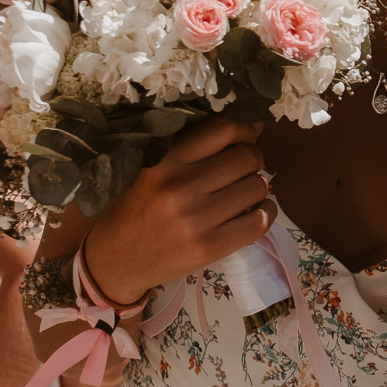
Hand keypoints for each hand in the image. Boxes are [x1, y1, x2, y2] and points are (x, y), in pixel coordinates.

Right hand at [82, 118, 269, 303]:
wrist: (119, 258)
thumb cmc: (139, 207)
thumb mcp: (152, 167)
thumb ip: (191, 148)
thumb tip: (251, 128)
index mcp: (165, 160)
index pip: (223, 128)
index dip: (244, 128)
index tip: (247, 135)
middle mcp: (181, 187)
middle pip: (247, 157)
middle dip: (253, 159)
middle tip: (245, 167)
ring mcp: (197, 220)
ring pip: (257, 187)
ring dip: (258, 186)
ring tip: (245, 191)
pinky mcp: (210, 247)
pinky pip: (259, 221)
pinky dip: (266, 212)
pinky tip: (257, 210)